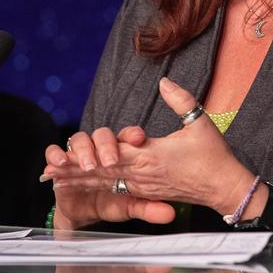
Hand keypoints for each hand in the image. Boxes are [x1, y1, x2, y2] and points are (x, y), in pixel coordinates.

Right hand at [43, 128, 173, 230]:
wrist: (83, 215)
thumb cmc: (111, 202)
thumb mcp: (129, 206)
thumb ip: (148, 207)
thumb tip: (169, 213)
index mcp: (121, 153)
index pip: (127, 136)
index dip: (132, 134)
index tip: (138, 139)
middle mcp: (99, 150)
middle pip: (102, 135)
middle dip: (106, 145)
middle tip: (110, 161)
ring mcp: (78, 155)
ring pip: (79, 140)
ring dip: (83, 150)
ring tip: (88, 166)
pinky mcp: (60, 165)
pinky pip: (54, 152)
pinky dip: (55, 155)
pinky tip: (59, 164)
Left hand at [46, 77, 256, 215]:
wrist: (225, 187)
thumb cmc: (214, 156)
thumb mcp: (200, 123)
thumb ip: (181, 101)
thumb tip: (164, 81)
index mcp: (153, 155)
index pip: (114, 153)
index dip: (88, 154)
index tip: (65, 153)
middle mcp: (144, 172)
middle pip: (102, 170)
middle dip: (74, 170)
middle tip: (47, 171)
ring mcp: (145, 184)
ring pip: (107, 182)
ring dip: (81, 181)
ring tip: (56, 181)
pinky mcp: (149, 191)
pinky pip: (118, 190)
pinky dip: (98, 188)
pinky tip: (82, 187)